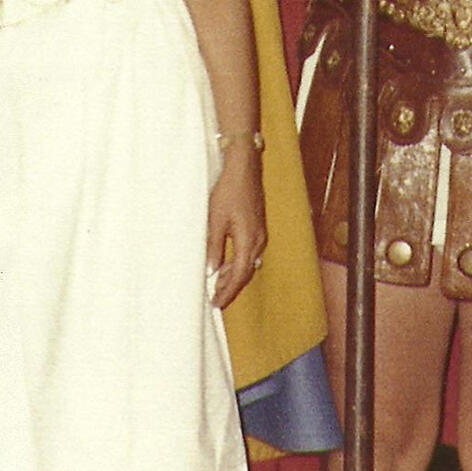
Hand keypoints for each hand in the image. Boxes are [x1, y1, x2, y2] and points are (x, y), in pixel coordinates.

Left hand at [208, 141, 266, 308]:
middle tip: (216, 298)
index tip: (216, 302)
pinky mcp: (256, 226)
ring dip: (234, 274)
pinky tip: (226, 262)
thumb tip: (212, 270)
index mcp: (249, 240)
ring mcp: (259, 233)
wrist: (244, 168)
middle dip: (231, 286)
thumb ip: (214, 246)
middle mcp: (258, 240)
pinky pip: (249, 252)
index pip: (239, 275)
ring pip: (248, 262)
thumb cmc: (228, 191)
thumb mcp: (215, 220)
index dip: (228, 291)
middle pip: (246, 272)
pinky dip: (238, 262)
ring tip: (218, 284)